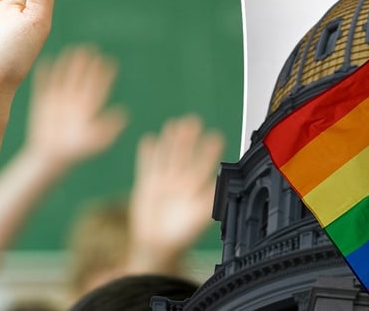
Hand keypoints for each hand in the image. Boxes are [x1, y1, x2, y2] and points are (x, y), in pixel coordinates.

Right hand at [23, 45, 126, 168]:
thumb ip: (108, 129)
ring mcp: (58, 101)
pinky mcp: (42, 103)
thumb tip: (124, 115)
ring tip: (72, 49)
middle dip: (87, 64)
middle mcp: (74, 102)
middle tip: (92, 48)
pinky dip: (45, 74)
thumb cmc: (75, 152)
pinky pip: (44, 85)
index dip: (104, 75)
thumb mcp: (94, 142)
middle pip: (82, 78)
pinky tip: (46, 61)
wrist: (51, 157)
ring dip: (68, 65)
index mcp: (88, 109)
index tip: (109, 61)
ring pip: (65, 78)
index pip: (97, 87)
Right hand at [127, 116, 224, 273]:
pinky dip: (147, 154)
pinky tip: (149, 140)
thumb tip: (221, 188)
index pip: (203, 166)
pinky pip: (146, 166)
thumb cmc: (180, 237)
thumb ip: (208, 202)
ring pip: (167, 157)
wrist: (156, 247)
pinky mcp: (146, 185)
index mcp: (194, 190)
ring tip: (173, 124)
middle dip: (188, 140)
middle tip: (193, 121)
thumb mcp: (198, 220)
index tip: (216, 137)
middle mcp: (180, 183)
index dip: (209, 152)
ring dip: (170, 142)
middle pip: (184, 156)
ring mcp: (163, 182)